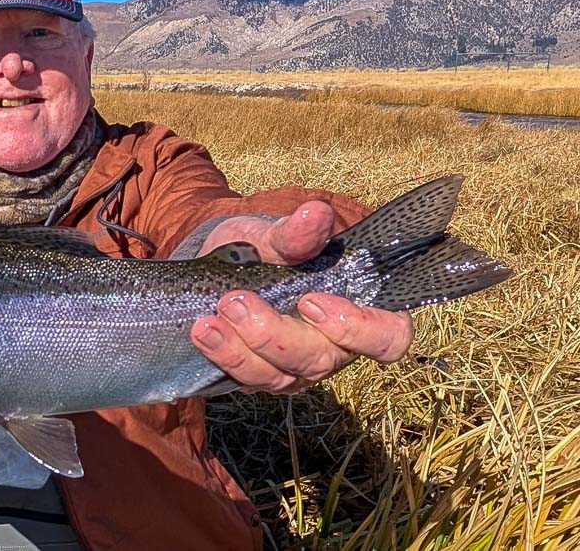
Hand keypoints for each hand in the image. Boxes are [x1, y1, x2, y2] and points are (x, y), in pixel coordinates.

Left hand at [189, 201, 414, 393]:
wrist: (221, 263)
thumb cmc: (265, 249)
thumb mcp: (276, 236)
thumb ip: (296, 234)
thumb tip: (315, 214)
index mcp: (358, 312)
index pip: (388, 338)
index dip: (359, 329)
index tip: (311, 300)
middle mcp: (333, 348)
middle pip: (321, 358)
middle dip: (275, 334)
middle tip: (234, 301)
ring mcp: (296, 368)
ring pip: (280, 376)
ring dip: (240, 349)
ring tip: (209, 319)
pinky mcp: (261, 376)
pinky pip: (247, 378)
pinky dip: (223, 354)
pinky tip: (202, 331)